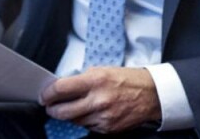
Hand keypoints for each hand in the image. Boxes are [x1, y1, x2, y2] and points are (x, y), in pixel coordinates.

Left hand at [40, 67, 160, 133]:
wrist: (153, 94)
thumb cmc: (131, 80)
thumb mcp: (106, 70)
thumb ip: (84, 79)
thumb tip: (65, 87)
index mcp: (96, 80)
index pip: (60, 89)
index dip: (48, 93)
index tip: (45, 95)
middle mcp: (98, 99)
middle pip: (61, 111)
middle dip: (53, 109)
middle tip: (52, 106)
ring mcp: (103, 116)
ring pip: (73, 121)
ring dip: (71, 115)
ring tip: (78, 106)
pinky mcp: (107, 128)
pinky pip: (88, 127)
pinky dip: (87, 120)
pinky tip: (94, 112)